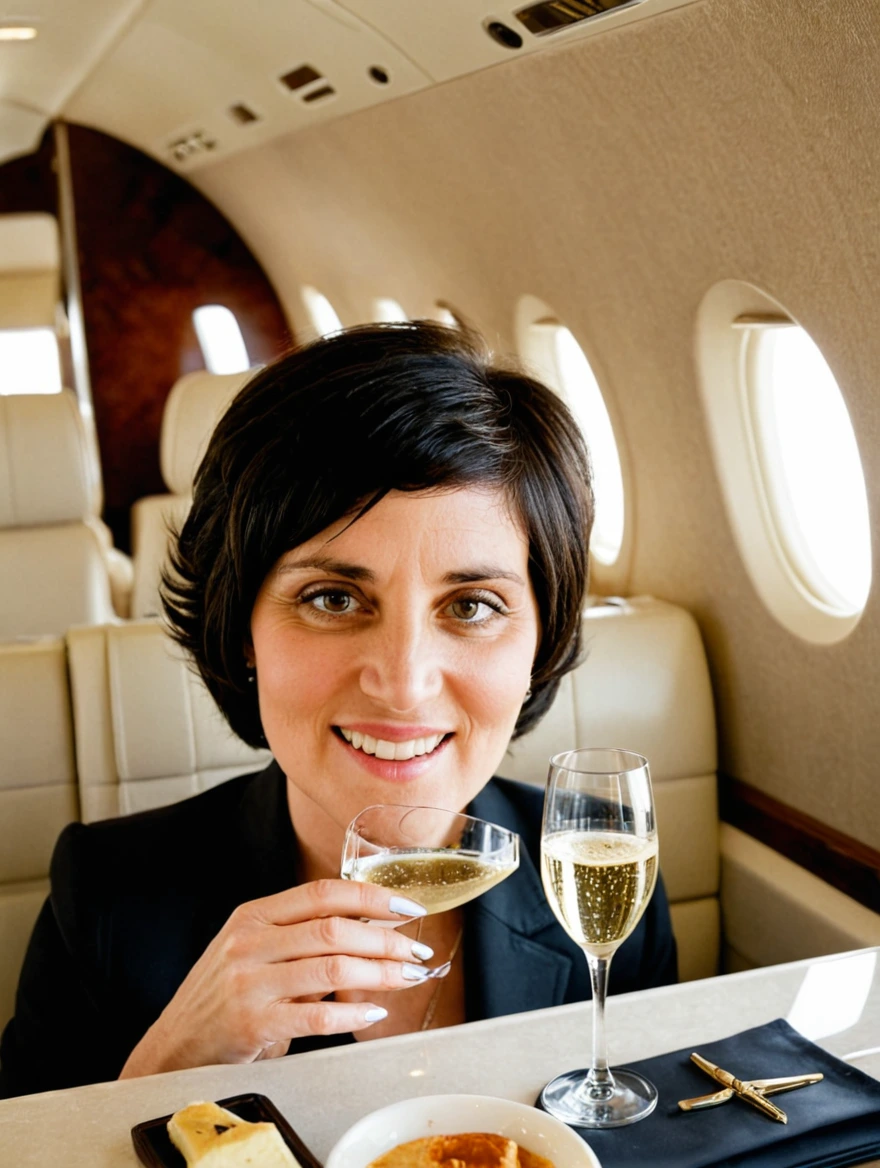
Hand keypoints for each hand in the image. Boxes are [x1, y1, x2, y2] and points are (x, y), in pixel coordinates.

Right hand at [118, 880, 430, 1076]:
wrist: (176, 1046)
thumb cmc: (224, 994)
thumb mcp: (254, 949)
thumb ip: (302, 935)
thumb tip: (373, 926)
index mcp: (255, 914)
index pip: (323, 893)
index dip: (370, 897)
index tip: (406, 908)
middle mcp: (250, 942)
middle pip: (334, 930)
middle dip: (386, 941)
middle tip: (416, 952)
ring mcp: (250, 983)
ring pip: (332, 970)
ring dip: (380, 975)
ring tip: (407, 979)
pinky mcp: (253, 1023)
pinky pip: (317, 1017)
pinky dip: (353, 1016)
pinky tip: (374, 1014)